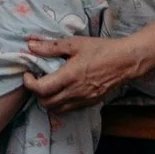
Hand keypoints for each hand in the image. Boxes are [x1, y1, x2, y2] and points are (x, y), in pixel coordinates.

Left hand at [20, 33, 148, 111]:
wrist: (126, 61)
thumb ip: (51, 46)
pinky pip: (69, 110)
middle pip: (46, 103)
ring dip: (47, 100)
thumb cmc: (101, 49)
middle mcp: (75, 92)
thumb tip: (30, 44)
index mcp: (69, 77)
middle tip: (36, 80)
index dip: (29, 83)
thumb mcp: (75, 43)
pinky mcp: (90, 103)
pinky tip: (62, 91)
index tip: (28, 74)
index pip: (41, 89)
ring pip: (56, 110)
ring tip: (48, 86)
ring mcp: (83, 100)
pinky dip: (60, 104)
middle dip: (36, 93)